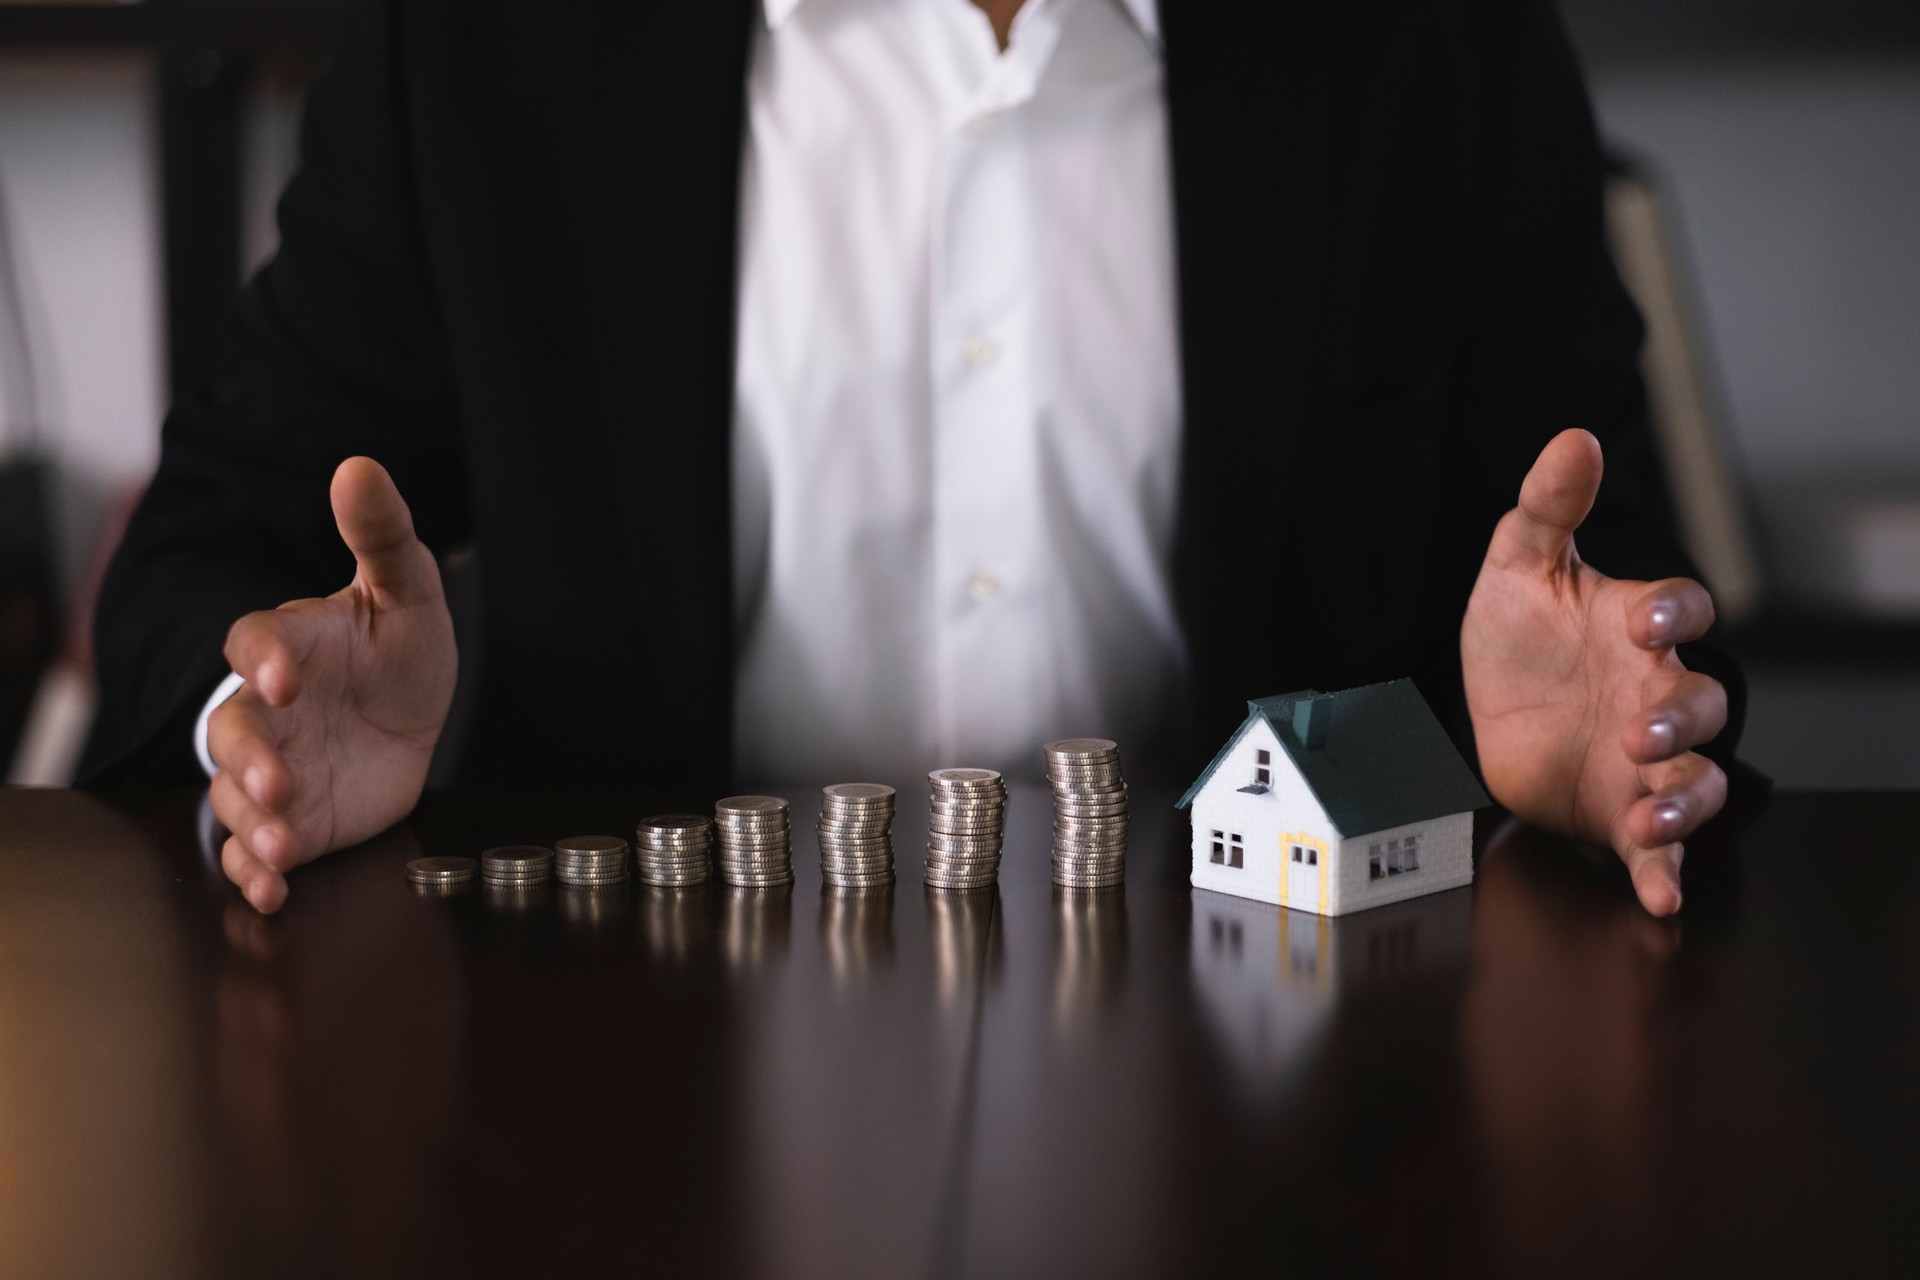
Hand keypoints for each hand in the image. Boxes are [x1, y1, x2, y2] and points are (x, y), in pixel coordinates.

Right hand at [208, 458, 456, 912]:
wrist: (410, 717)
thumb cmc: (398, 649)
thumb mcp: (409, 591)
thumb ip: (382, 536)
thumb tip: (360, 465)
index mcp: (289, 646)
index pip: (254, 644)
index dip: (263, 659)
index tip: (287, 677)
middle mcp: (268, 709)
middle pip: (236, 731)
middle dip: (253, 760)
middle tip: (280, 784)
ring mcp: (273, 768)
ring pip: (239, 797)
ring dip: (256, 825)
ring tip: (284, 849)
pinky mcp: (290, 820)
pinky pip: (257, 848)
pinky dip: (259, 871)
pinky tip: (273, 890)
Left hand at [1462, 429, 1727, 915]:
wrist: (1489, 713)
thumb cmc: (1518, 636)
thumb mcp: (1516, 568)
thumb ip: (1547, 508)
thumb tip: (1573, 437)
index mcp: (1635, 628)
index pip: (1682, 609)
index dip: (1672, 613)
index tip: (1642, 619)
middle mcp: (1655, 693)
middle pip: (1701, 702)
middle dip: (1679, 718)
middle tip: (1641, 728)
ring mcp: (1646, 759)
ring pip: (1696, 779)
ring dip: (1683, 797)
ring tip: (1650, 809)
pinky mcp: (1623, 814)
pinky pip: (1661, 847)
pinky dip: (1665, 869)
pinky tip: (1660, 895)